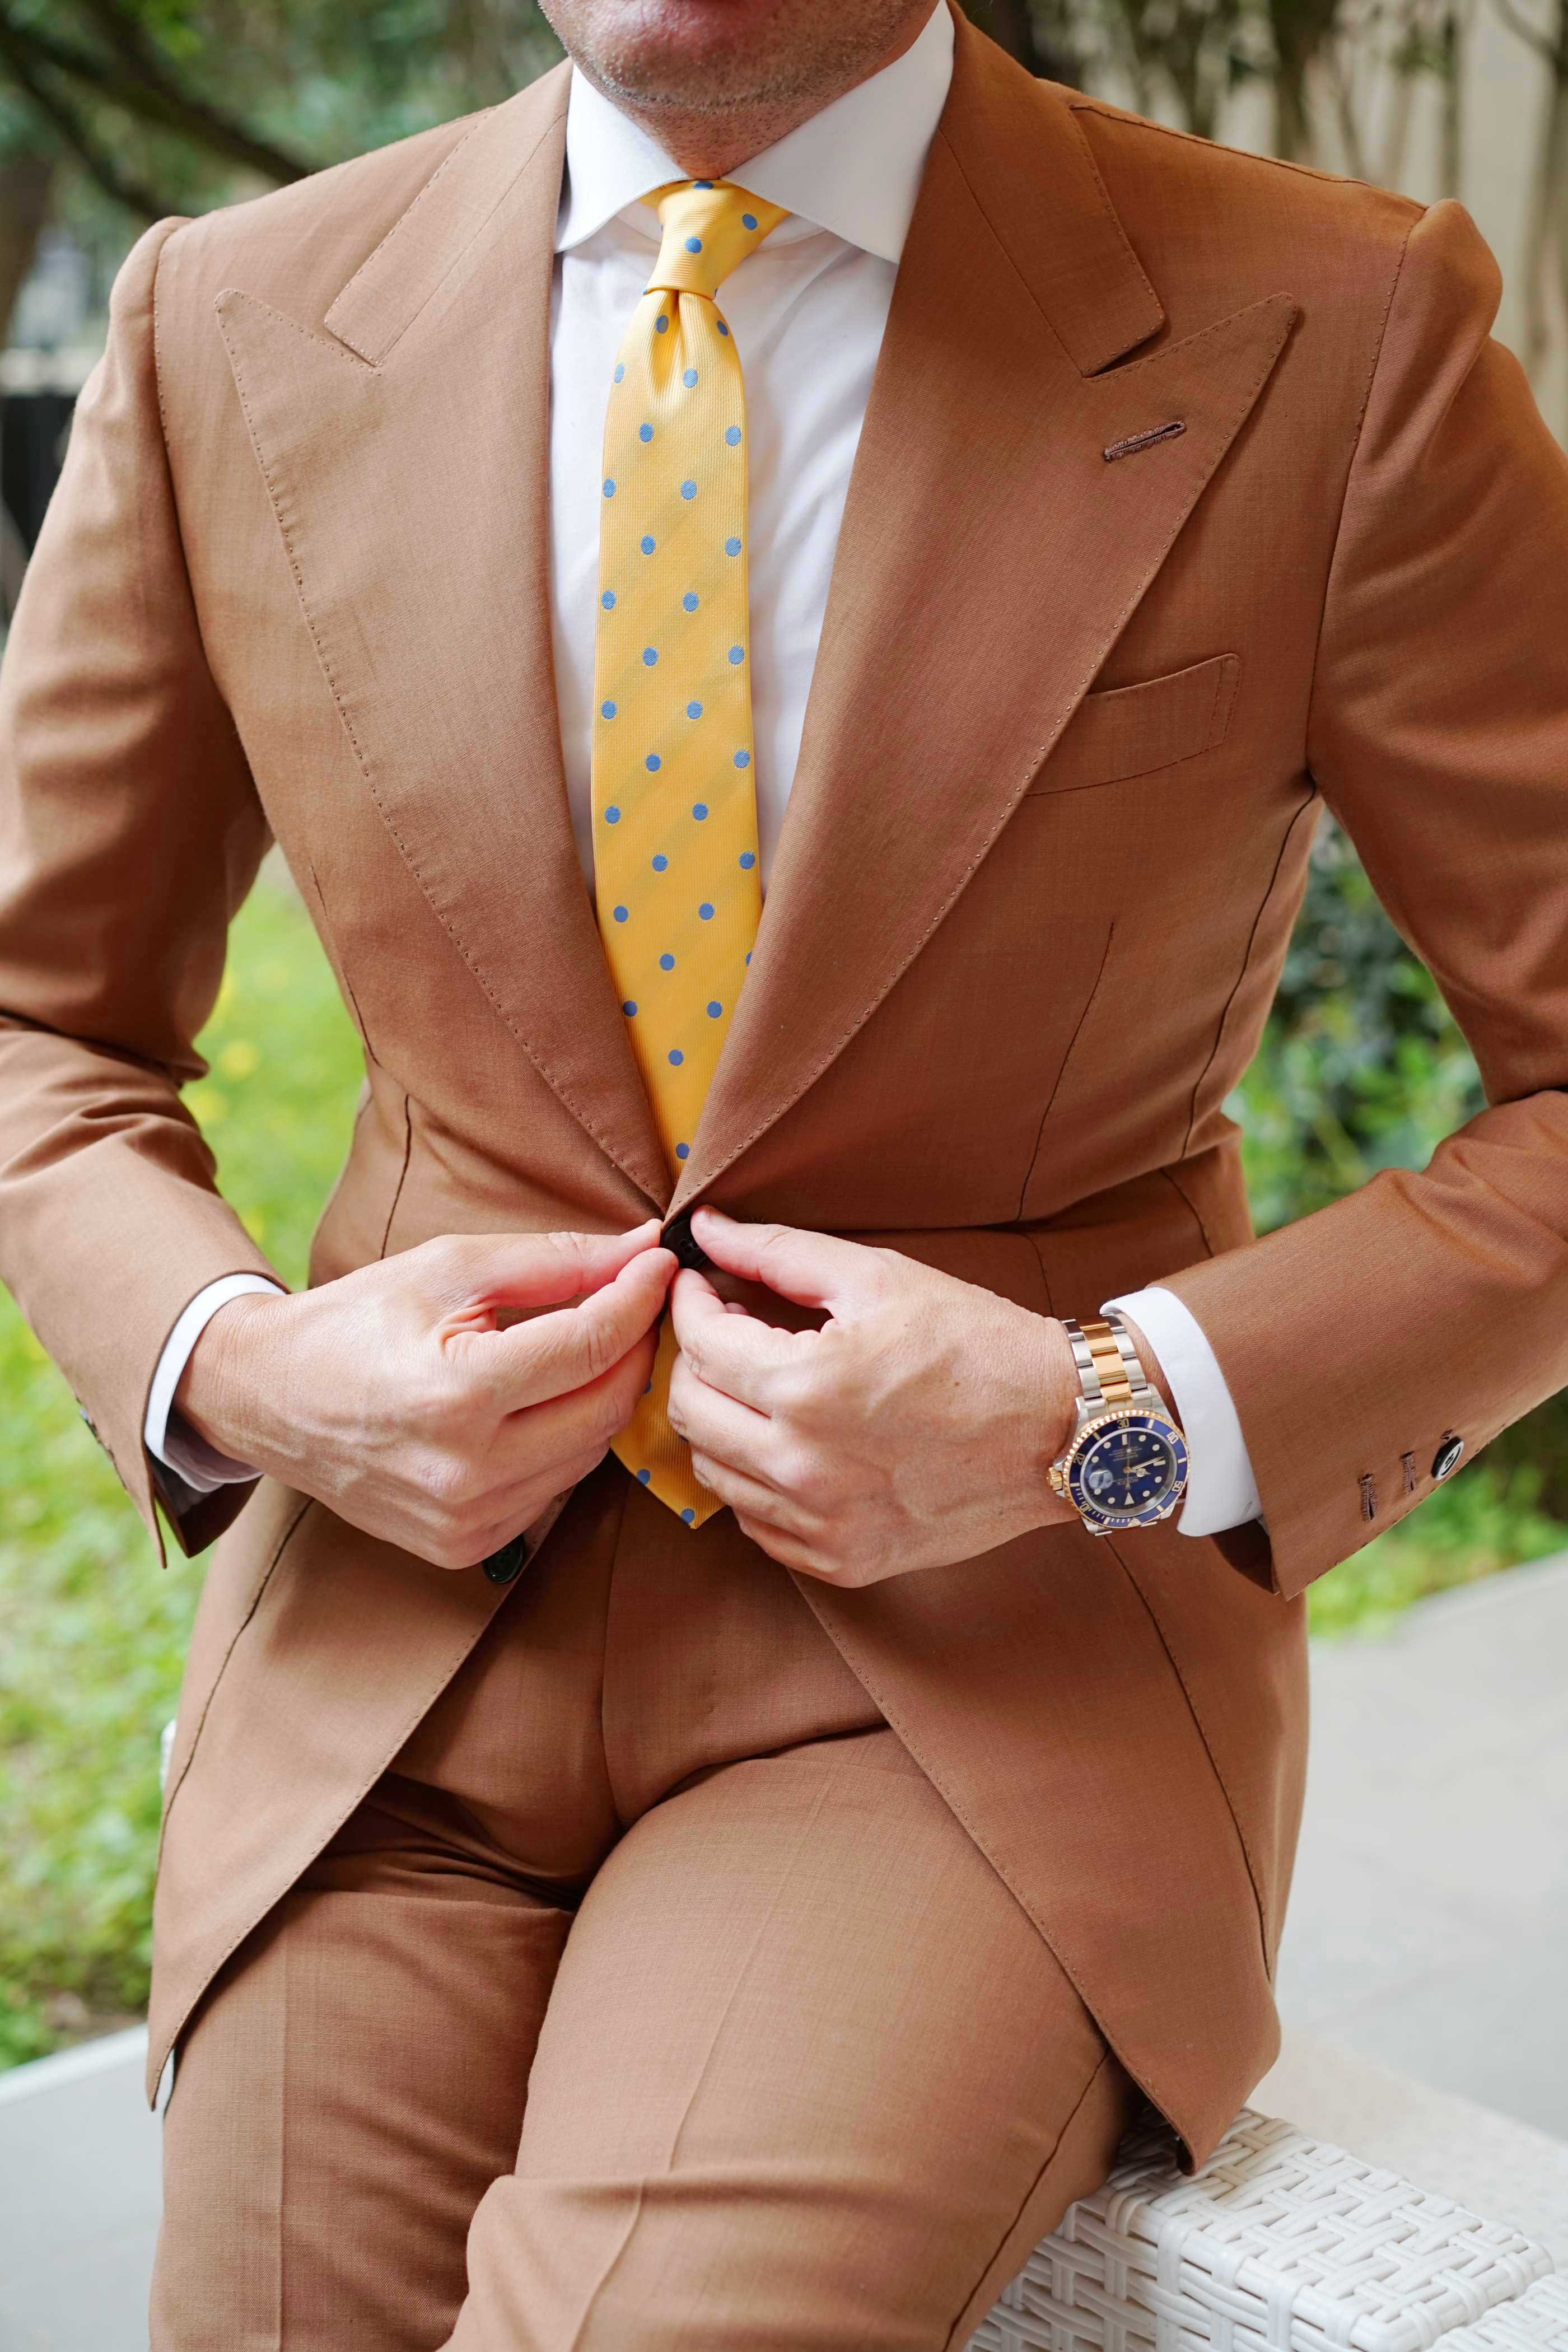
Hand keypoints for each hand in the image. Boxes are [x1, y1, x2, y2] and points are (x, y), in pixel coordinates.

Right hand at [176, 1223, 674, 1568]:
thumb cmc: (357, 1320)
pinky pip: (554, 1491)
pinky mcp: (463, 1546)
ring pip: (590, 1454)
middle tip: (633, 1301)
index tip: (657, 1261)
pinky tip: (542, 1405)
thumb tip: (640, 1247)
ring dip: (603, 1396)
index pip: (590, 1344)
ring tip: (588, 1347)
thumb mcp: (448, 1268)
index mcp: (456, 1394)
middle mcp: (464, 1471)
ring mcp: (465, 1520)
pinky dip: (565, 1443)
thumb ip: (553, 1261)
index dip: (638, 1296)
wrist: (267, 1398)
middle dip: (632, 1347)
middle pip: (605, 1407)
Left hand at [666, 1209, 1082, 1583]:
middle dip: (695, 1360)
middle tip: (727, 1331)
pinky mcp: (843, 1561)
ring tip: (759, 1384)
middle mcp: (804, 1467)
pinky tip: (788, 1442)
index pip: (700, 1344)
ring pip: (713, 1472)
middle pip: (691, 1411)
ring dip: (722, 1420)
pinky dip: (755, 1480)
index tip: (703, 1285)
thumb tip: (706, 1228)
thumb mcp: (878, 1278)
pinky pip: (758, 1524)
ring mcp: (822, 1524)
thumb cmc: (975, 1343)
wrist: (1060, 1429)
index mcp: (808, 1388)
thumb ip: (777, 1252)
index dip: (691, 1303)